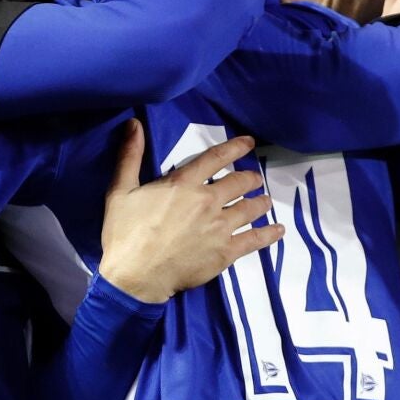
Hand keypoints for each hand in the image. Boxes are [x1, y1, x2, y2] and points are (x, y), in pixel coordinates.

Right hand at [98, 122, 281, 301]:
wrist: (135, 275)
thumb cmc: (124, 233)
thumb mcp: (120, 190)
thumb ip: (130, 156)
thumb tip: (133, 123)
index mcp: (183, 184)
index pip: (216, 158)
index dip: (236, 147)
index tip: (249, 143)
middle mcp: (207, 201)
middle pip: (239, 183)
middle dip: (250, 179)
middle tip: (255, 179)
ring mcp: (220, 227)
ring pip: (250, 208)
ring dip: (260, 202)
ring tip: (265, 200)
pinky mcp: (226, 252)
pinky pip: (255, 240)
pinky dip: (269, 234)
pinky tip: (279, 230)